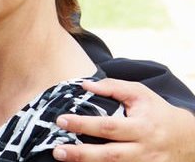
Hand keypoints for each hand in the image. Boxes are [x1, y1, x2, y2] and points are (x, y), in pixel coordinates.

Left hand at [53, 78, 194, 160]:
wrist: (187, 139)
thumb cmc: (156, 112)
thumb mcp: (140, 94)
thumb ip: (113, 87)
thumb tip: (84, 86)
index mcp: (142, 127)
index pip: (109, 127)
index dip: (84, 124)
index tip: (61, 120)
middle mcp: (143, 150)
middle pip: (110, 155)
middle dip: (82, 154)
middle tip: (57, 151)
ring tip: (64, 159)